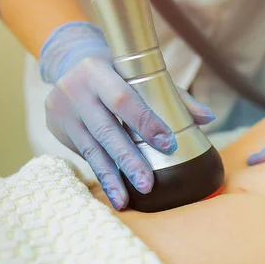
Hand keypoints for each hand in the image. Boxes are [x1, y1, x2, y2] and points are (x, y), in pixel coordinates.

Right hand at [40, 22, 215, 209]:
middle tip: (148, 185)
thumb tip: (208, 118)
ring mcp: (62, 111)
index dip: (146, 123)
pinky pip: (83, 155)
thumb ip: (174, 95)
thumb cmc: (118, 71)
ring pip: (91, 149)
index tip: (168, 145)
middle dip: (128, 159)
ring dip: (111, 177)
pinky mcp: (56, 128)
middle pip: (106, 131)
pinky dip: (101, 174)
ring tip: (125, 201)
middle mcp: (75, 89)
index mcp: (98, 71)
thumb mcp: (141, 73)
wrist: (70, 63)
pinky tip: (114, 192)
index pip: (123, 100)